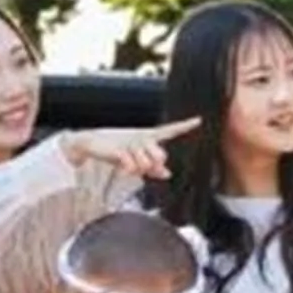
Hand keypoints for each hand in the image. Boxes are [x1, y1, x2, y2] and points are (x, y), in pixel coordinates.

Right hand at [63, 119, 199, 180]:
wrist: (93, 145)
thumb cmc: (117, 151)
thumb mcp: (136, 162)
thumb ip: (153, 168)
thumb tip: (167, 173)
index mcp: (148, 137)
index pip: (170, 131)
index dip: (185, 125)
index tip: (199, 120)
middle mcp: (143, 137)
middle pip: (160, 156)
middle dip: (152, 163)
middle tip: (141, 163)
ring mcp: (131, 142)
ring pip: (146, 164)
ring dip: (138, 168)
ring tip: (127, 163)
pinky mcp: (120, 149)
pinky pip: (132, 166)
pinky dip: (129, 169)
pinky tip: (123, 166)